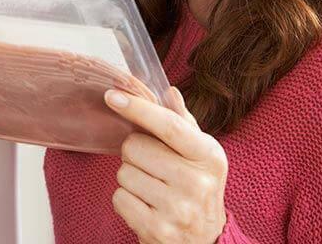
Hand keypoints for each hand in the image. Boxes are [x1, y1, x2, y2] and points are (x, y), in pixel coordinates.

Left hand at [105, 87, 227, 243]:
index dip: (138, 108)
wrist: (206, 241)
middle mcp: (196, 183)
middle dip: (135, 152)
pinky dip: (125, 200)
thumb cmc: (197, 189)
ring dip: (130, 178)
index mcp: (209, 156)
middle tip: (151, 165)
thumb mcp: (200, 155)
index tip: (112, 96)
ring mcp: (177, 209)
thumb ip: (182, 123)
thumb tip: (169, 92)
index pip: (169, 126)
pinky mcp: (157, 229)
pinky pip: (119, 198)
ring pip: (124, 173)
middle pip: (135, 147)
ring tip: (151, 188)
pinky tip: (145, 205)